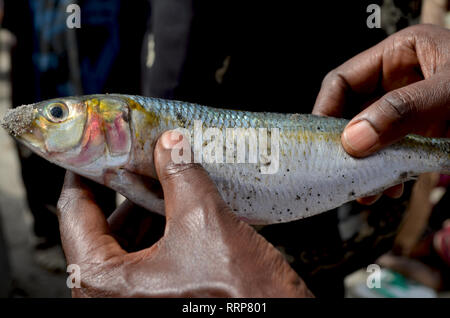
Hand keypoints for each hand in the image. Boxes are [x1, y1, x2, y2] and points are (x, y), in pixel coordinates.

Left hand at [57, 130, 312, 297]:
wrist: (278, 317)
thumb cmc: (240, 292)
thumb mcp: (205, 221)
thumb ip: (180, 174)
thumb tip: (171, 142)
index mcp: (105, 282)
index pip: (75, 212)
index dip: (84, 173)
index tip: (92, 149)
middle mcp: (110, 296)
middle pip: (100, 226)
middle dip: (124, 187)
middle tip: (138, 155)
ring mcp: (133, 298)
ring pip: (126, 240)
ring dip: (145, 206)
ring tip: (164, 175)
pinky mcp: (156, 298)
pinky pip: (145, 255)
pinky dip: (159, 227)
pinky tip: (178, 204)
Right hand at [313, 24, 449, 204]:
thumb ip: (403, 111)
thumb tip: (352, 140)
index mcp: (400, 55)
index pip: (342, 80)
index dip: (326, 110)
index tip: (321, 143)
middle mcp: (399, 80)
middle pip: (352, 112)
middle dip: (345, 145)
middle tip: (340, 172)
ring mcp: (410, 108)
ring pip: (369, 136)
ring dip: (364, 164)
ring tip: (366, 190)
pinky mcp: (421, 132)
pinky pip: (390, 150)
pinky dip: (385, 171)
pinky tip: (389, 187)